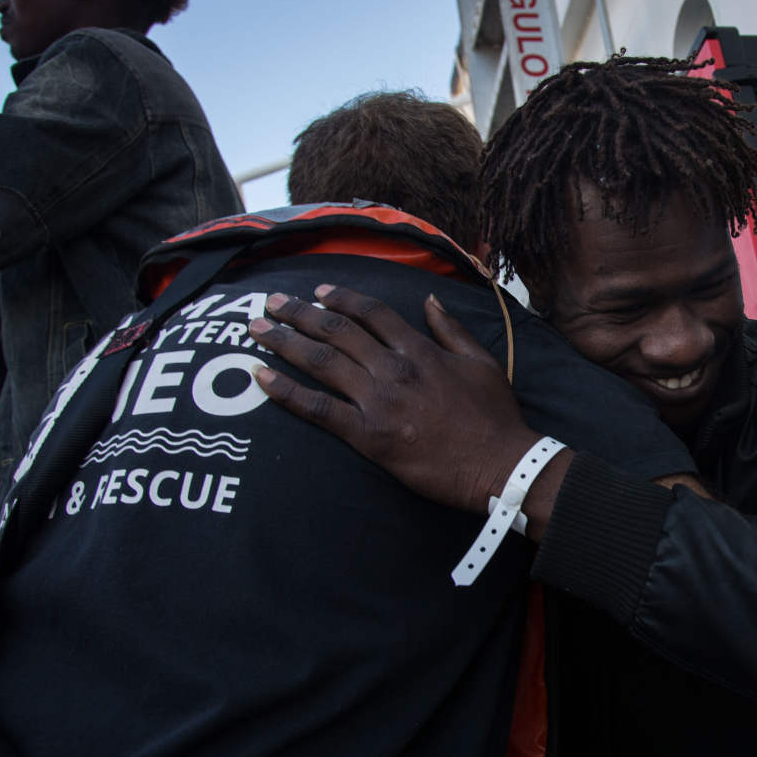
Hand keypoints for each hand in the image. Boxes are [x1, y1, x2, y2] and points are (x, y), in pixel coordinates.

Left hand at [247, 285, 542, 516]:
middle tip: (270, 302)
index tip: (318, 292)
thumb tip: (429, 299)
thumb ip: (450, 329)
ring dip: (284, 342)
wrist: (499, 464)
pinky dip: (287, 393)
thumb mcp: (481, 362)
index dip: (340, 298)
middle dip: (298, 313)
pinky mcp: (369, 436)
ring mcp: (379, 402)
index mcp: (419, 349)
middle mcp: (393, 369)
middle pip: (336, 330)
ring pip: (321, 362)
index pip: (371, 312)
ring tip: (257, 329)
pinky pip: (319, 409)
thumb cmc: (494, 417)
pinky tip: (261, 378)